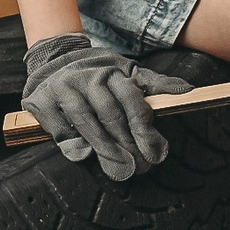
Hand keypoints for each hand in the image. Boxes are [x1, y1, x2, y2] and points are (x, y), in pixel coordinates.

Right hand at [21, 33, 193, 181]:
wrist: (53, 60)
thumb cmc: (98, 75)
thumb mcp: (127, 73)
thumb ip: (155, 85)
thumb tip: (187, 91)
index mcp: (112, 71)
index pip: (132, 101)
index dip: (145, 129)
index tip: (156, 153)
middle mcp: (88, 76)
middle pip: (111, 114)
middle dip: (128, 144)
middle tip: (140, 168)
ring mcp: (63, 87)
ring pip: (86, 121)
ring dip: (104, 147)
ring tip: (120, 169)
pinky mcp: (41, 100)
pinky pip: (59, 127)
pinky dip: (72, 143)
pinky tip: (85, 156)